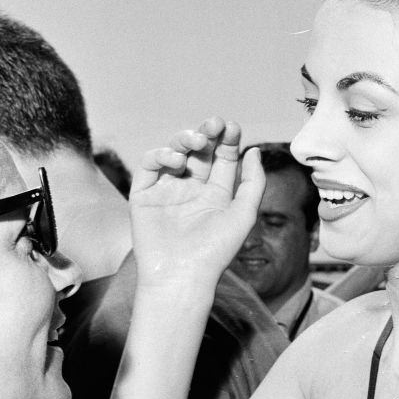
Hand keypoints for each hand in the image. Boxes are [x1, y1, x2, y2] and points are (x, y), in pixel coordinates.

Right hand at [130, 118, 264, 288]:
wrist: (182, 275)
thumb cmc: (216, 251)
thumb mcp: (244, 214)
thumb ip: (253, 182)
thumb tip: (254, 151)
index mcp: (216, 193)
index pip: (222, 158)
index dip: (227, 140)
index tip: (233, 127)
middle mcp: (191, 189)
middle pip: (199, 152)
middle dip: (207, 133)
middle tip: (215, 122)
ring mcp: (167, 191)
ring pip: (174, 153)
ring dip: (185, 139)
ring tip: (196, 140)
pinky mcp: (144, 196)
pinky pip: (149, 167)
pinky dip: (161, 156)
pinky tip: (177, 162)